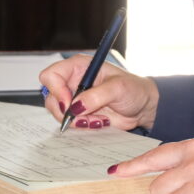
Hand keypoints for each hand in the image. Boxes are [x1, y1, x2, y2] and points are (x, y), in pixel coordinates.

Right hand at [39, 55, 158, 130]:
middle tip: (85, 117)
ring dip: (78, 121)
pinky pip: (70, 123)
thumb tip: (75, 107)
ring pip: (59, 113)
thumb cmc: (134, 89)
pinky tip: (100, 122)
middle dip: (66, 112)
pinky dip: (83, 126)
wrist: (142, 107)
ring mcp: (75, 99)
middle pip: (51, 98)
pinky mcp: (80, 113)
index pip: (51, 75)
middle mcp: (73, 81)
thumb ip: (96, 96)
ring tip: (99, 119)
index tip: (69, 104)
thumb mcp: (118, 88)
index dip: (56, 91)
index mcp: (79, 66)